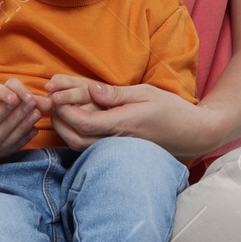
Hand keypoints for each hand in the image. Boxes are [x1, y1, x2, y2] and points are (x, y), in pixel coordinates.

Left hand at [43, 75, 215, 155]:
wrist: (193, 134)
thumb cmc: (172, 110)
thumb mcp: (146, 93)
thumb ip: (116, 94)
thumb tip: (91, 90)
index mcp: (124, 124)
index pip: (85, 122)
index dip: (65, 110)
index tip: (54, 93)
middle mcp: (118, 141)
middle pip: (76, 138)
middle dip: (58, 120)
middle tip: (48, 101)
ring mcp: (117, 148)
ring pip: (80, 146)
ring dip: (63, 129)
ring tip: (54, 110)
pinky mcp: (117, 151)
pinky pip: (90, 146)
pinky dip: (74, 135)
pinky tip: (69, 122)